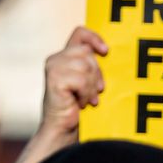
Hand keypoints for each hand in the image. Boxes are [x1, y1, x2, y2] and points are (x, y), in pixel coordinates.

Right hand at [39, 26, 107, 140]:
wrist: (64, 129)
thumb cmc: (78, 108)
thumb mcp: (89, 83)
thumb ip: (92, 67)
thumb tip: (109, 54)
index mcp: (65, 57)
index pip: (80, 33)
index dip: (95, 38)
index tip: (106, 52)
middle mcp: (56, 59)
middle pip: (87, 53)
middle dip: (96, 74)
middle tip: (94, 92)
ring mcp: (53, 67)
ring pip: (86, 66)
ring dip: (91, 86)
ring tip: (86, 99)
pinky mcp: (54, 78)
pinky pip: (81, 79)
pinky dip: (85, 93)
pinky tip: (80, 103)